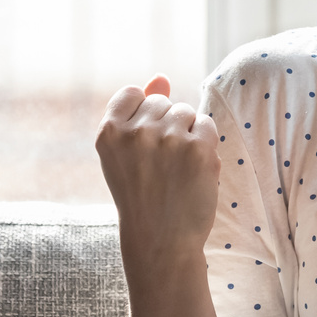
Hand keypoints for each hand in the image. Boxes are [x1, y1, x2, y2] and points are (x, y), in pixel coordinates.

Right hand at [96, 75, 220, 263]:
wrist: (161, 240)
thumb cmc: (142, 195)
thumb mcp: (126, 153)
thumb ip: (140, 111)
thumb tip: (161, 77)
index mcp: (109, 132)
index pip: (133, 93)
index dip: (143, 116)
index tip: (143, 146)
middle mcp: (136, 132)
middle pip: (163, 102)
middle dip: (166, 126)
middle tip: (160, 164)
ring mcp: (168, 138)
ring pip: (187, 111)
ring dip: (187, 134)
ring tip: (176, 167)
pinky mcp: (199, 148)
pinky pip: (207, 125)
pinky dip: (205, 144)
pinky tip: (193, 169)